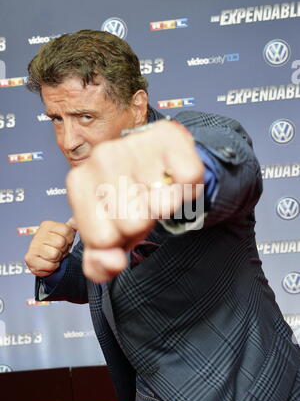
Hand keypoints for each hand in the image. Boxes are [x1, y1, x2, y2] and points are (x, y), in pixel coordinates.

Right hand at [24, 219, 75, 276]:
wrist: (43, 260)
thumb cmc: (56, 246)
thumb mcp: (66, 234)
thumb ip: (73, 225)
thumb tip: (77, 219)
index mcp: (47, 225)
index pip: (66, 230)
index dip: (69, 239)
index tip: (65, 241)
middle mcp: (39, 234)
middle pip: (61, 242)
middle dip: (63, 250)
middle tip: (59, 250)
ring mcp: (33, 246)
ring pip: (54, 255)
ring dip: (57, 259)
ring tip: (53, 256)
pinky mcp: (30, 259)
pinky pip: (49, 265)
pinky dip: (52, 267)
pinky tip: (48, 262)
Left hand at [66, 119, 203, 282]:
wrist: (156, 163)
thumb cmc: (129, 201)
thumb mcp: (110, 235)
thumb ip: (100, 262)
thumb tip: (112, 263)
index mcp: (79, 183)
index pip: (102, 239)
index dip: (118, 240)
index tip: (120, 223)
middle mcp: (101, 156)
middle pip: (132, 224)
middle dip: (143, 224)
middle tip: (142, 206)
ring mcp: (133, 144)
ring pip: (161, 205)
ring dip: (167, 206)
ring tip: (157, 191)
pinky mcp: (167, 137)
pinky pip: (188, 180)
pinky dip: (189, 189)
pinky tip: (175, 180)